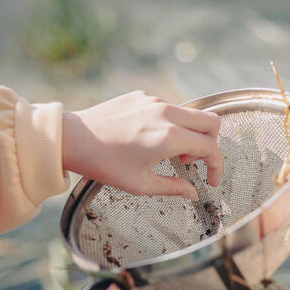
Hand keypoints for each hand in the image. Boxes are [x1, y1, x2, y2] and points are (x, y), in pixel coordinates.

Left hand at [62, 91, 221, 199]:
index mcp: (168, 137)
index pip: (210, 147)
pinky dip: (171, 124)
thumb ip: (172, 188)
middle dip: (210, 143)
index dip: (217, 166)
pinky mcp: (141, 96)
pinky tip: (149, 139)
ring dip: (189, 134)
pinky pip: (169, 108)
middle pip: (210, 121)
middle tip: (191, 162)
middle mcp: (165, 114)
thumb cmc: (104, 164)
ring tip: (167, 153)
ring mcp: (153, 101)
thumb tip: (192, 193)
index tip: (211, 180)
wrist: (72, 138)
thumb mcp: (140, 184)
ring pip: (190, 113)